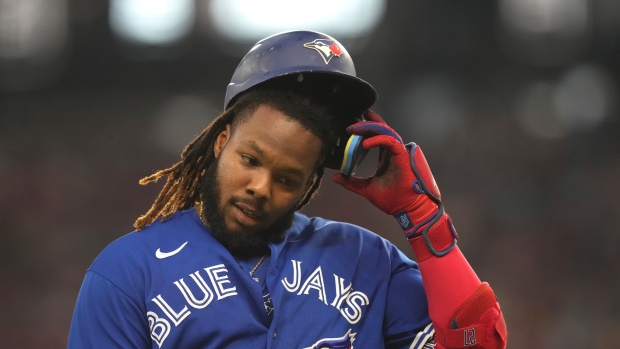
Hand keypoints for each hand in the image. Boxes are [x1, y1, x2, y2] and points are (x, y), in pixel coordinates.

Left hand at [332, 111, 457, 258]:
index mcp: (386, 157)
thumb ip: (352, 182)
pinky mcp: (403, 156)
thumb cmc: (392, 200)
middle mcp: (393, 152)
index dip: (367, 127)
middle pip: (380, 130)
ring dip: (369, 128)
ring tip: (354, 129)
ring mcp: (399, 152)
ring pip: (385, 132)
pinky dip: (377, 140)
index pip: (376, 136)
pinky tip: (364, 144)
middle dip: (366, 124)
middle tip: (351, 122)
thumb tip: (336, 177)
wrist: (408, 210)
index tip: (353, 123)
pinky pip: (390, 142)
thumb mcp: (366, 189)